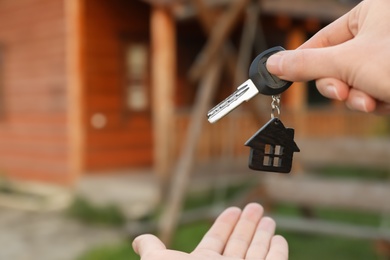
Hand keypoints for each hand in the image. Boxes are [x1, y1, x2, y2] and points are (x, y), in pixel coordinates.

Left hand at [132, 203, 287, 259]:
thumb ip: (151, 249)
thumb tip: (137, 240)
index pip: (217, 238)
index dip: (226, 223)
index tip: (234, 209)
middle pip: (239, 242)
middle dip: (248, 224)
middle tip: (255, 206)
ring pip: (256, 252)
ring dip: (263, 234)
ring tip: (268, 217)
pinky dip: (277, 252)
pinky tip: (279, 239)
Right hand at [266, 0, 389, 113]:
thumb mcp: (347, 63)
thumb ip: (306, 64)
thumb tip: (272, 64)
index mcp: (370, 13)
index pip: (322, 38)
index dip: (302, 60)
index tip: (282, 76)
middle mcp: (381, 32)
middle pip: (337, 64)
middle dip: (338, 85)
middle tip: (339, 94)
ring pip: (355, 82)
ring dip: (357, 97)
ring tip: (369, 100)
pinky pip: (373, 91)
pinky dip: (375, 102)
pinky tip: (385, 102)